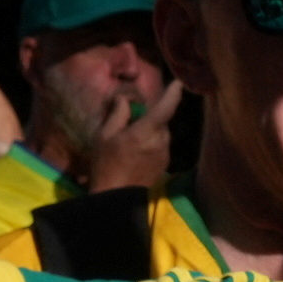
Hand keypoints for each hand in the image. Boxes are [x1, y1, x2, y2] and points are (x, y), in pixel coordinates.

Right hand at [70, 64, 179, 190]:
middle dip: (151, 116)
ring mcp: (164, 154)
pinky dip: (151, 143)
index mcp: (146, 131)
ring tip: (131, 140)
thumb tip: (126, 99)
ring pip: (161, 133)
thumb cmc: (106, 165)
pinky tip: (136, 153)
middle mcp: (160, 141)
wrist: (116, 198)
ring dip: (151, 130)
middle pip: (161, 120)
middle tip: (132, 121)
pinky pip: (160, 145)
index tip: (178, 83)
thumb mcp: (104, 136)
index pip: (165, 108)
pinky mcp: (164, 164)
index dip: (173, 93)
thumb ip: (118, 114)